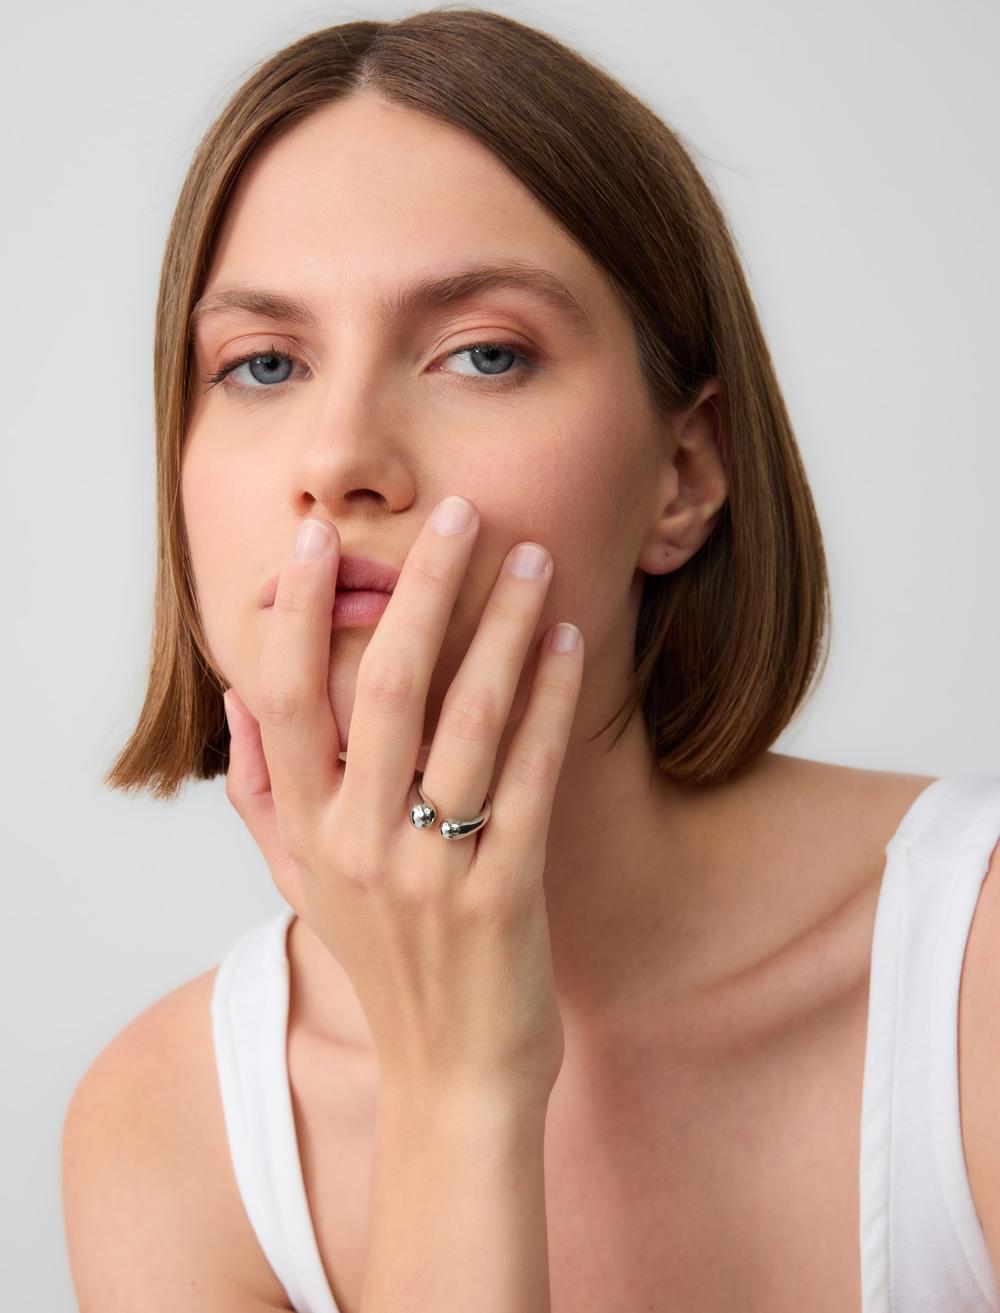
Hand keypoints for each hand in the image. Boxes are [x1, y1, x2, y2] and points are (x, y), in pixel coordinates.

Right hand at [221, 495, 583, 1111]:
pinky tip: (567, 644)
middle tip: (459, 515)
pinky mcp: (506, 891)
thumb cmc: (384, 964)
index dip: (299, 609)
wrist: (453, 1074)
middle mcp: (359, 844)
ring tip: (532, 560)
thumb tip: (238, 698)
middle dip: (423, 588)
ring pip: (467, 717)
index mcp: (306, 832)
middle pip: (382, 685)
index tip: (320, 537)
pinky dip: (550, 701)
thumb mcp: (303, 884)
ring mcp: (432, 868)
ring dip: (502, 628)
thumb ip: (262, 793)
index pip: (284, 696)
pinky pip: (530, 775)